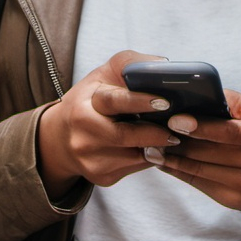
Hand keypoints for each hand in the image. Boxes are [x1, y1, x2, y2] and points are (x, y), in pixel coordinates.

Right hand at [36, 50, 179, 197]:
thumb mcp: (104, 75)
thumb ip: (130, 63)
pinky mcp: (101, 177)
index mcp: (83, 105)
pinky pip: (135, 167)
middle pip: (124, 136)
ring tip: (175, 134)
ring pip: (134, 155)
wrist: (60, 138)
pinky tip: (159, 145)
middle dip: (155, 132)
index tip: (165, 102)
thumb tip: (163, 65)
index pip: (114, 102)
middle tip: (179, 126)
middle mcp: (83, 135)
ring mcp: (90, 160)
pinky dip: (151, 156)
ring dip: (158, 146)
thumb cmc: (92, 99)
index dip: (140, 101)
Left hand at [148, 90, 240, 218]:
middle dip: (178, 143)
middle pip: (210, 154)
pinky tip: (167, 163)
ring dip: (173, 161)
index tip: (174, 120)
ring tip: (151, 147)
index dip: (200, 127)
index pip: (229, 132)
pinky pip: (202, 186)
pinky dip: (182, 173)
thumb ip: (230, 102)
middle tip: (152, 131)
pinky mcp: (237, 202)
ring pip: (201, 172)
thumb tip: (195, 95)